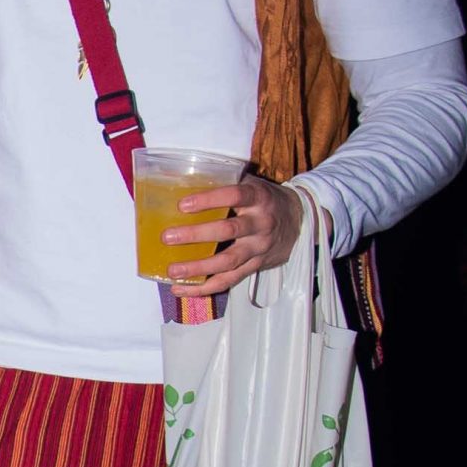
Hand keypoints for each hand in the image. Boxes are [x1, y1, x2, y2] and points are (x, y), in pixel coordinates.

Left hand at [164, 175, 322, 294]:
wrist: (298, 222)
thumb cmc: (264, 200)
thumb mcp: (251, 185)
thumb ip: (225, 183)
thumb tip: (178, 178)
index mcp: (259, 198)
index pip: (235, 195)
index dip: (209, 200)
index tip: (183, 204)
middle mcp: (261, 224)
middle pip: (228, 231)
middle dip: (196, 235)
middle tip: (168, 237)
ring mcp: (258, 248)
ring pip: (227, 262)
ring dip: (198, 268)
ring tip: (172, 270)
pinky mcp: (254, 267)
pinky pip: (228, 281)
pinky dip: (203, 288)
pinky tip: (181, 288)